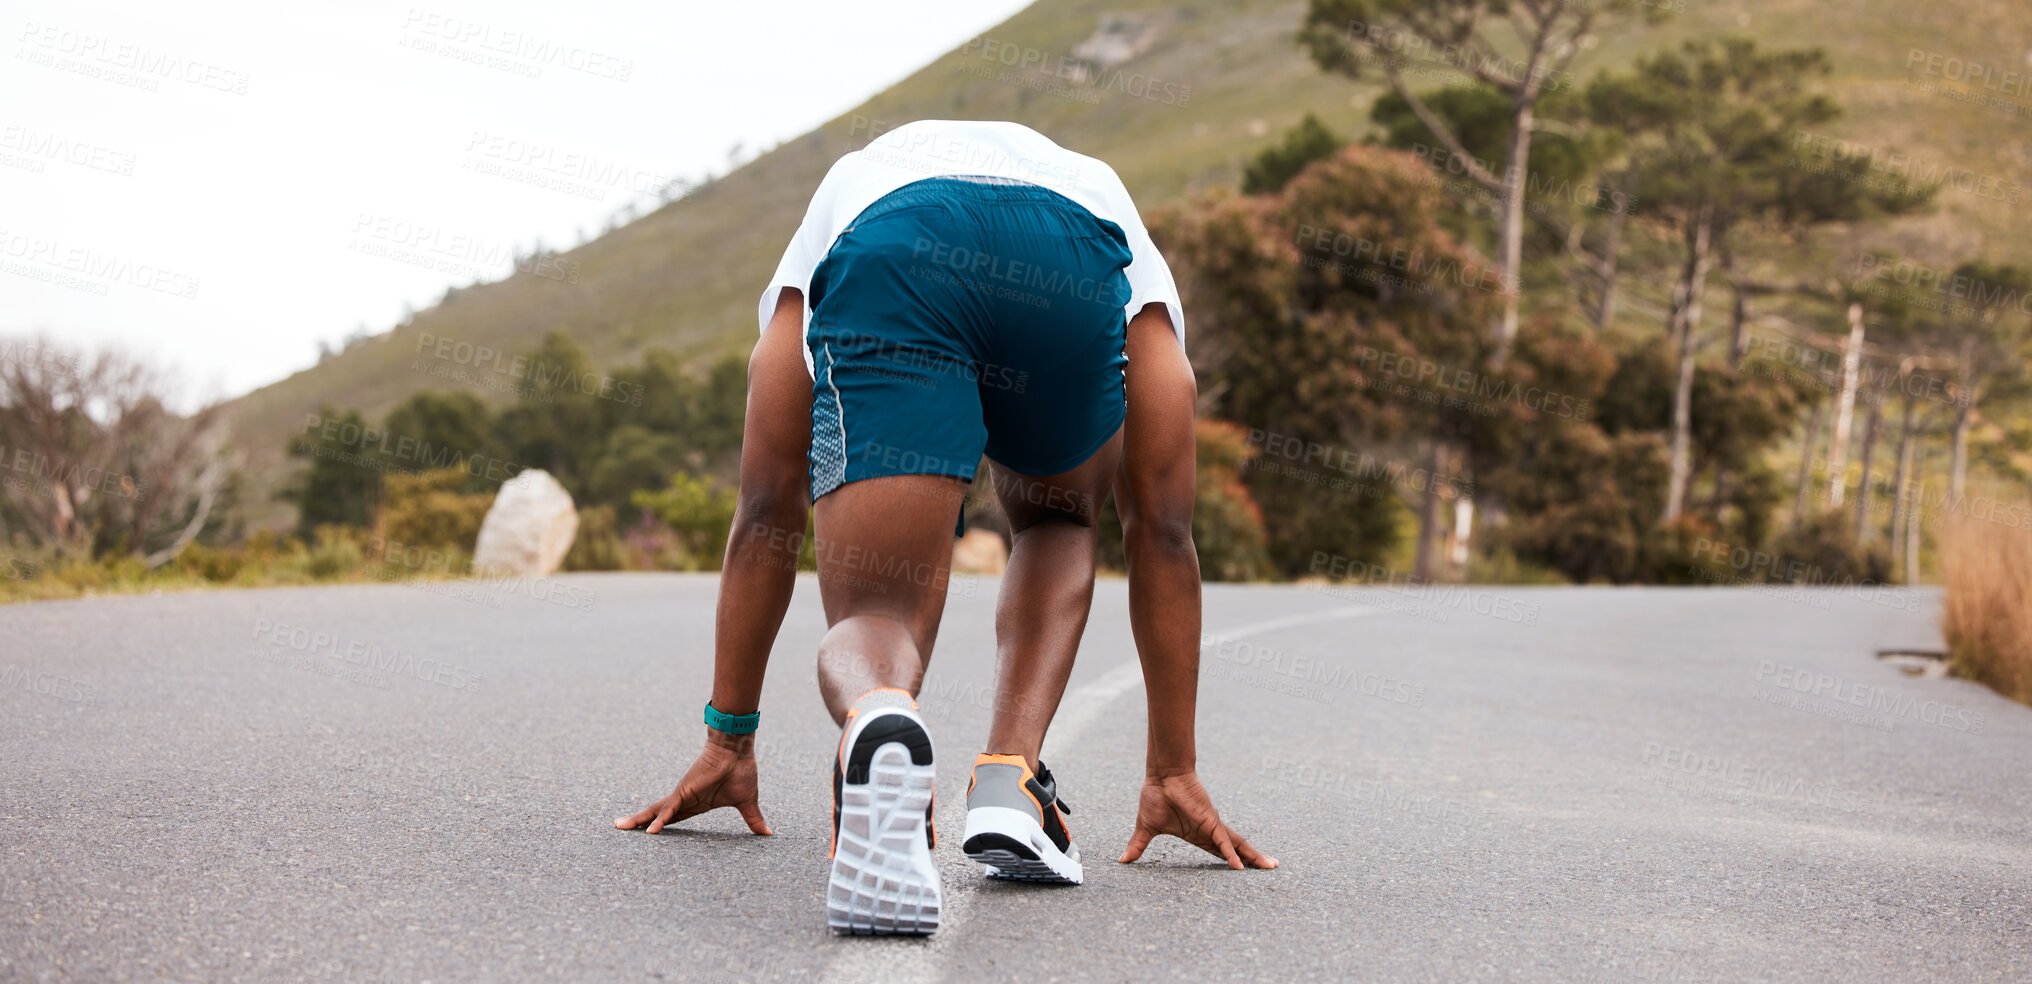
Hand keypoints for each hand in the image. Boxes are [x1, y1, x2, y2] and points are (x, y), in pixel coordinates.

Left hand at [614, 730, 771, 834]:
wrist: (738, 749)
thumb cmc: (741, 770)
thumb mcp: (746, 803)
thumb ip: (753, 820)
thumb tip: (767, 834)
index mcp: (697, 803)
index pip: (674, 818)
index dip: (662, 826)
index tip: (648, 834)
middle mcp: (685, 800)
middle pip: (658, 814)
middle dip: (639, 822)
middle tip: (620, 828)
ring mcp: (682, 795)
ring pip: (656, 811)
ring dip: (639, 820)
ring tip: (620, 827)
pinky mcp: (684, 791)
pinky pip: (669, 809)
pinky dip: (660, 820)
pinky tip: (650, 832)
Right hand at [1118, 770, 1276, 869]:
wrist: (1160, 776)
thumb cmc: (1156, 797)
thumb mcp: (1146, 829)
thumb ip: (1138, 846)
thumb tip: (1122, 860)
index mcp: (1197, 835)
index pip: (1219, 851)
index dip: (1231, 861)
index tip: (1243, 871)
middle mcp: (1210, 831)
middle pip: (1235, 849)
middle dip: (1253, 859)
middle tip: (1271, 868)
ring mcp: (1212, 826)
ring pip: (1237, 845)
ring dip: (1252, 857)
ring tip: (1270, 866)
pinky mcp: (1210, 821)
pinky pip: (1222, 842)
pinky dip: (1231, 854)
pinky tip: (1239, 866)